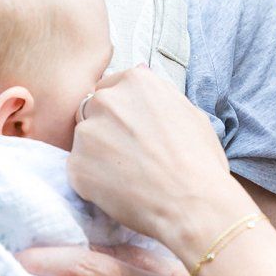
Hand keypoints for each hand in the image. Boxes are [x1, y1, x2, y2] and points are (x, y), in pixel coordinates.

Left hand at [67, 67, 245, 255]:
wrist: (193, 203)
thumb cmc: (199, 161)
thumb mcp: (189, 112)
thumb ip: (157, 94)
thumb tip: (142, 72)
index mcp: (135, 82)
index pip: (110, 88)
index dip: (121, 112)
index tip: (133, 130)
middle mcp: (107, 101)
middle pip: (92, 111)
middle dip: (105, 129)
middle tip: (130, 155)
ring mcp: (87, 133)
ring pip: (84, 141)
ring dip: (97, 154)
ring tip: (127, 175)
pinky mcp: (76, 165)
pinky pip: (79, 169)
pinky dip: (93, 181)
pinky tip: (119, 190)